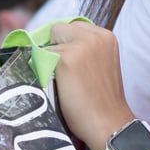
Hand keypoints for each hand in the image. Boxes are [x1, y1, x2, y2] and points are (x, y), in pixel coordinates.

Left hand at [47, 19, 135, 149]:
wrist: (108, 123)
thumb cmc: (101, 100)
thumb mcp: (100, 64)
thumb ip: (85, 49)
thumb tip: (54, 42)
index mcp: (106, 36)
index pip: (73, 26)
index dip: (66, 43)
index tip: (71, 64)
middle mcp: (95, 36)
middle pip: (58, 28)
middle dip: (56, 47)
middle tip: (66, 73)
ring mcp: (80, 46)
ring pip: (48, 45)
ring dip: (50, 62)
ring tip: (66, 84)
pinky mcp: (65, 59)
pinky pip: (41, 58)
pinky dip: (44, 72)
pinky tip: (59, 87)